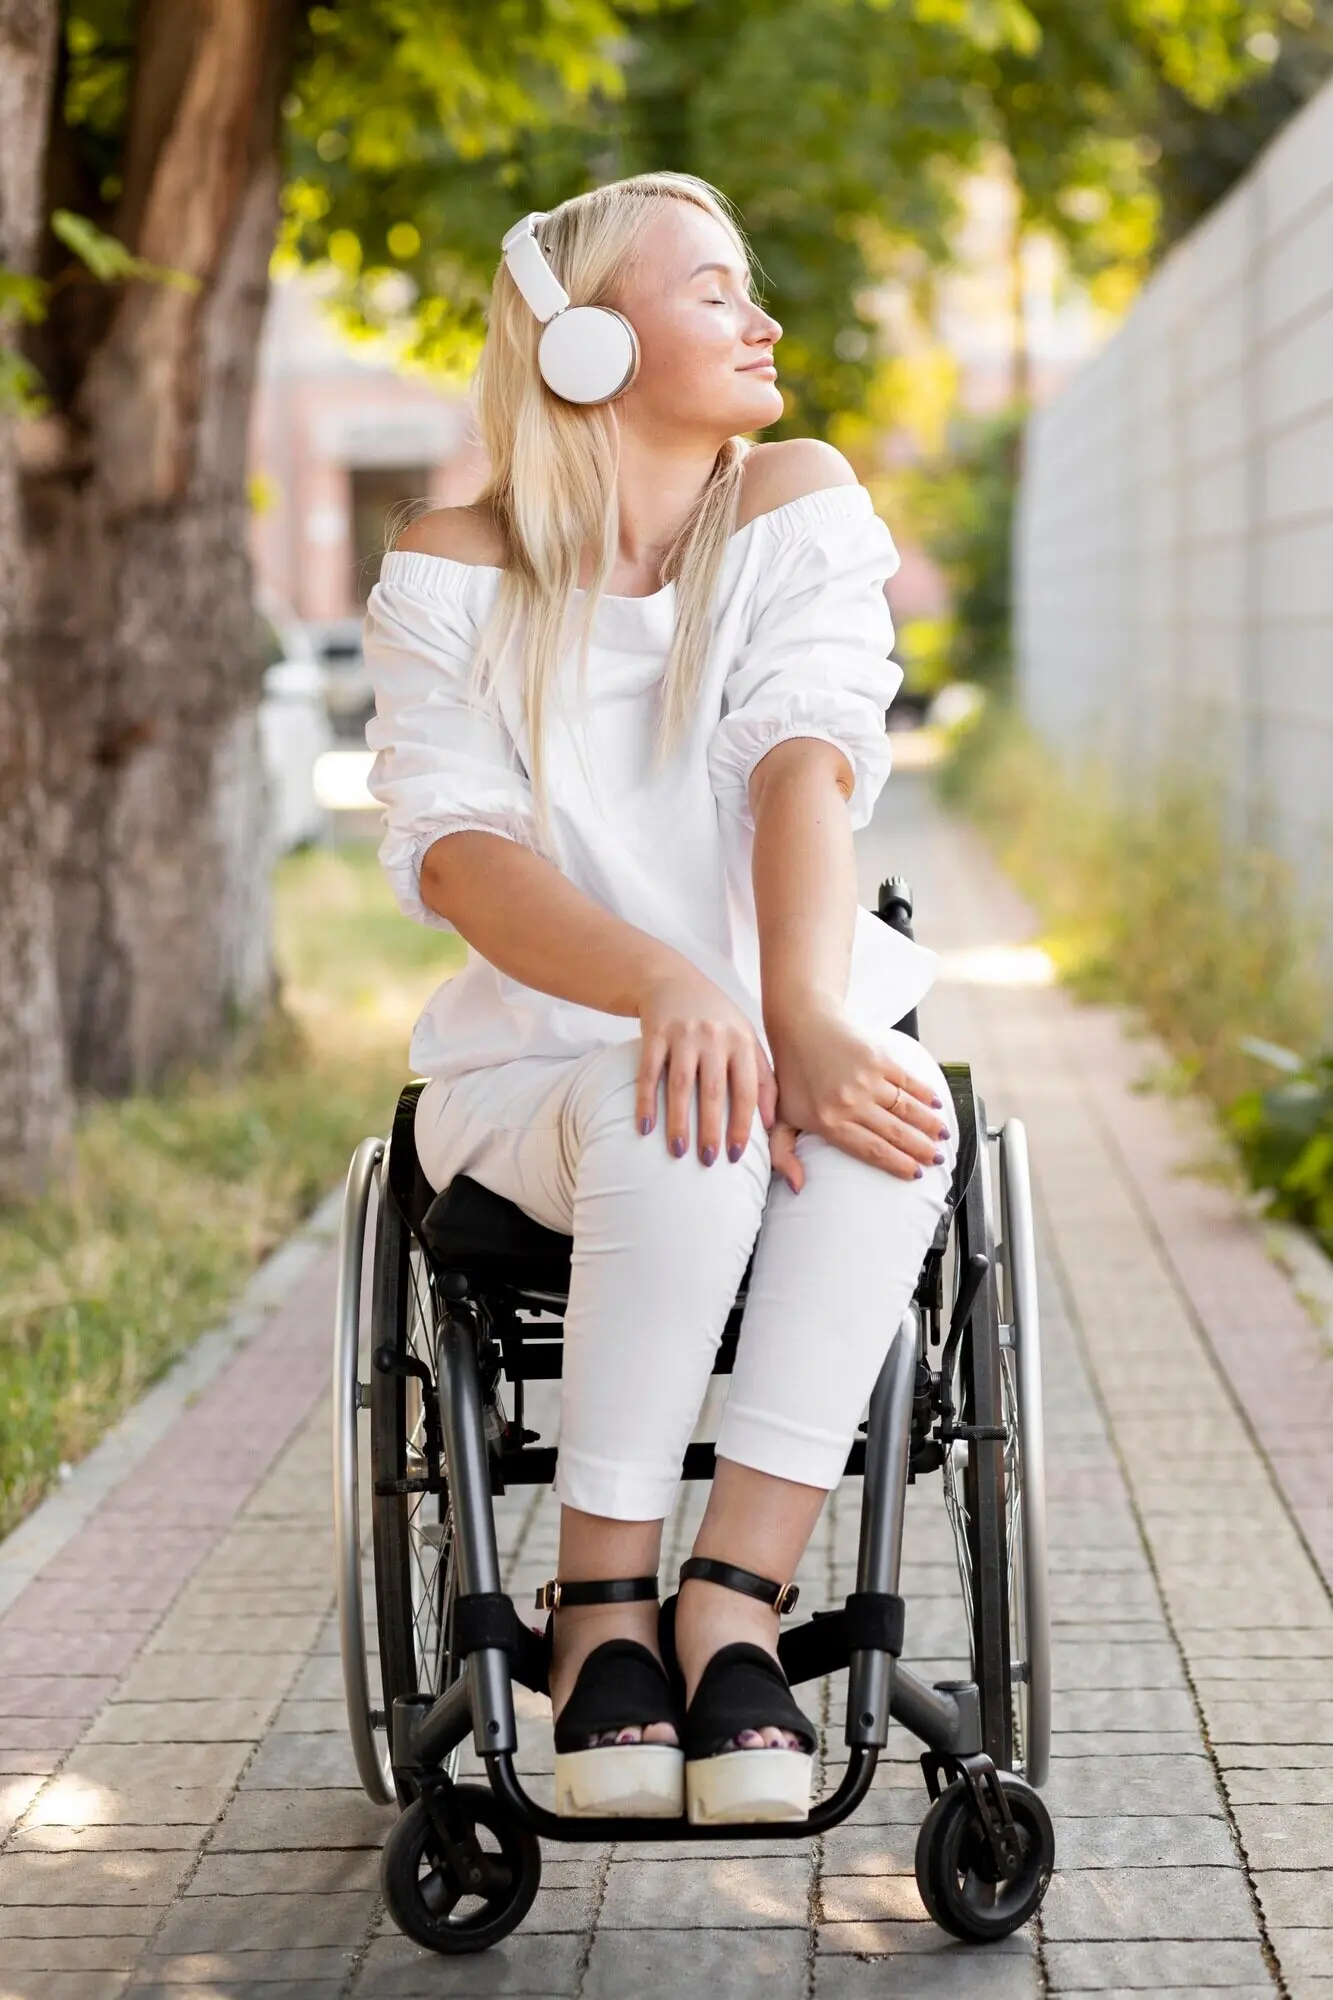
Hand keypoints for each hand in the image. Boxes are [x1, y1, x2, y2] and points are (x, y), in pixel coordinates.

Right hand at [636, 963, 777, 1164]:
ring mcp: (683, 1034)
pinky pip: (649, 1072)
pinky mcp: (655, 1033)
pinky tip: (644, 1127)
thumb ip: (762, 1078)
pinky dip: (645, 1101)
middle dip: (711, 1130)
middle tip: (709, 1161)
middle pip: (713, 1092)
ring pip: (681, 1085)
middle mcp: (714, 1037)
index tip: (735, 1156)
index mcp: (742, 1041)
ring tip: (678, 1151)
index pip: (746, 1090)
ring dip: (679, 1122)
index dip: (741, 1125)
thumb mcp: (746, 1039)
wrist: (674, 980)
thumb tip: (769, 1123)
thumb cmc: (717, 1020)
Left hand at [765, 998, 949, 1192]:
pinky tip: (937, 1105)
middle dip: (921, 1149)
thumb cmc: (791, 1075)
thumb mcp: (779, 1117)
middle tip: (937, 1159)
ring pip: (906, 1109)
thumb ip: (783, 1154)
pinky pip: (907, 1082)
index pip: (871, 1149)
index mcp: (829, 1121)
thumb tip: (796, 1188)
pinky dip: (925, 1094)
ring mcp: (866, 1079)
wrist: (801, 1025)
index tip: (915, 1173)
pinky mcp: (878, 1058)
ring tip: (943, 1136)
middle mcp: (850, 1103)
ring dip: (929, 1124)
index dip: (898, 1164)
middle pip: (895, 1133)